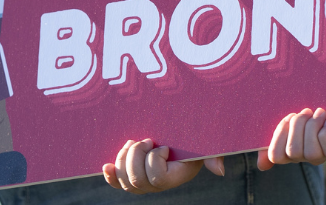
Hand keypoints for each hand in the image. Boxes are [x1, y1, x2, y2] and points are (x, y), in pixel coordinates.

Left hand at [102, 139, 224, 192]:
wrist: (180, 141)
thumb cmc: (194, 143)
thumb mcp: (204, 147)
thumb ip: (213, 156)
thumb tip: (220, 170)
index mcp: (173, 177)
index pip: (156, 177)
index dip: (155, 159)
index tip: (164, 146)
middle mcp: (155, 186)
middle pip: (136, 178)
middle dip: (137, 155)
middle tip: (147, 140)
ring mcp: (142, 183)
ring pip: (125, 178)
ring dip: (125, 156)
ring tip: (135, 143)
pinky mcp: (130, 177)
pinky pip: (117, 182)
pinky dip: (111, 175)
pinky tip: (106, 166)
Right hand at [258, 107, 325, 167]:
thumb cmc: (308, 115)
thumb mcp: (288, 123)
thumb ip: (274, 139)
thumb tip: (261, 164)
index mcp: (291, 150)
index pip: (276, 155)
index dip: (280, 134)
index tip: (288, 118)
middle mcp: (305, 156)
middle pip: (293, 151)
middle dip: (298, 125)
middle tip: (305, 112)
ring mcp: (321, 155)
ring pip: (310, 151)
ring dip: (313, 125)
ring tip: (318, 113)